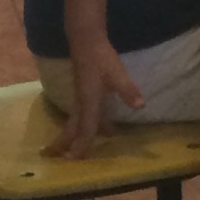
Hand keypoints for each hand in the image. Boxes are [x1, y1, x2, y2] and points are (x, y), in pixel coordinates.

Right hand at [46, 42, 142, 157]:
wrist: (85, 39)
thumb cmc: (100, 57)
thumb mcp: (117, 74)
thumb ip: (128, 91)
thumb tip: (141, 106)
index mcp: (88, 102)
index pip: (85, 129)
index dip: (81, 145)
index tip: (73, 160)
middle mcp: (82, 102)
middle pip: (73, 128)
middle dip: (65, 143)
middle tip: (58, 157)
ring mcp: (81, 96)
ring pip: (76, 121)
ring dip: (74, 135)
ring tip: (73, 148)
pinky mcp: (83, 90)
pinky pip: (82, 113)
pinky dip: (85, 124)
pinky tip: (100, 125)